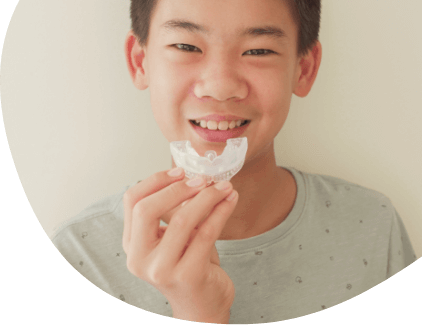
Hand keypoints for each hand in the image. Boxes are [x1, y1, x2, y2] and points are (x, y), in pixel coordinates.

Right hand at [123, 168, 238, 322]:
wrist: (202, 308)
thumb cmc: (189, 265)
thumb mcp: (175, 236)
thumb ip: (175, 209)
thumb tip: (194, 174)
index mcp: (132, 244)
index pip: (132, 201)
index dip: (156, 181)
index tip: (180, 171)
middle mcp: (140, 259)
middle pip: (147, 209)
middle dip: (178, 188)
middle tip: (203, 179)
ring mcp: (161, 270)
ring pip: (182, 220)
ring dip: (207, 197)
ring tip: (224, 186)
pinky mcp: (188, 275)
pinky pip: (206, 233)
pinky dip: (221, 211)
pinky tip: (231, 200)